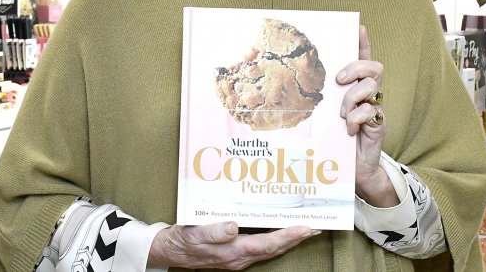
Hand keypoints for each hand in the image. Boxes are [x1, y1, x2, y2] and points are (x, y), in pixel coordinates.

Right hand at [147, 222, 318, 269]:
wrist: (169, 251)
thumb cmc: (182, 240)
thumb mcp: (194, 233)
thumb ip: (214, 231)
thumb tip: (234, 227)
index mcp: (233, 252)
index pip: (268, 244)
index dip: (289, 236)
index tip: (306, 228)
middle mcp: (239, 258)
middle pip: (275, 248)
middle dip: (296, 238)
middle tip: (316, 226)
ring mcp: (238, 258)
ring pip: (270, 249)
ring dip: (289, 239)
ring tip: (305, 229)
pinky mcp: (235, 254)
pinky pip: (262, 248)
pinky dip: (276, 239)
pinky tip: (280, 231)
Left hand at [336, 25, 397, 207]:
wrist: (354, 170)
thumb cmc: (337, 139)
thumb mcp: (327, 115)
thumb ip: (323, 99)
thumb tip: (295, 82)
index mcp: (356, 88)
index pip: (364, 59)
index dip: (363, 43)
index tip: (359, 27)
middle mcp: (369, 95)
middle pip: (374, 67)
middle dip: (356, 68)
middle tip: (339, 80)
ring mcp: (376, 108)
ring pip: (370, 88)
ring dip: (351, 99)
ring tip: (342, 115)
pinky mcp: (379, 124)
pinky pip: (370, 112)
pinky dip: (356, 119)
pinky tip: (349, 130)